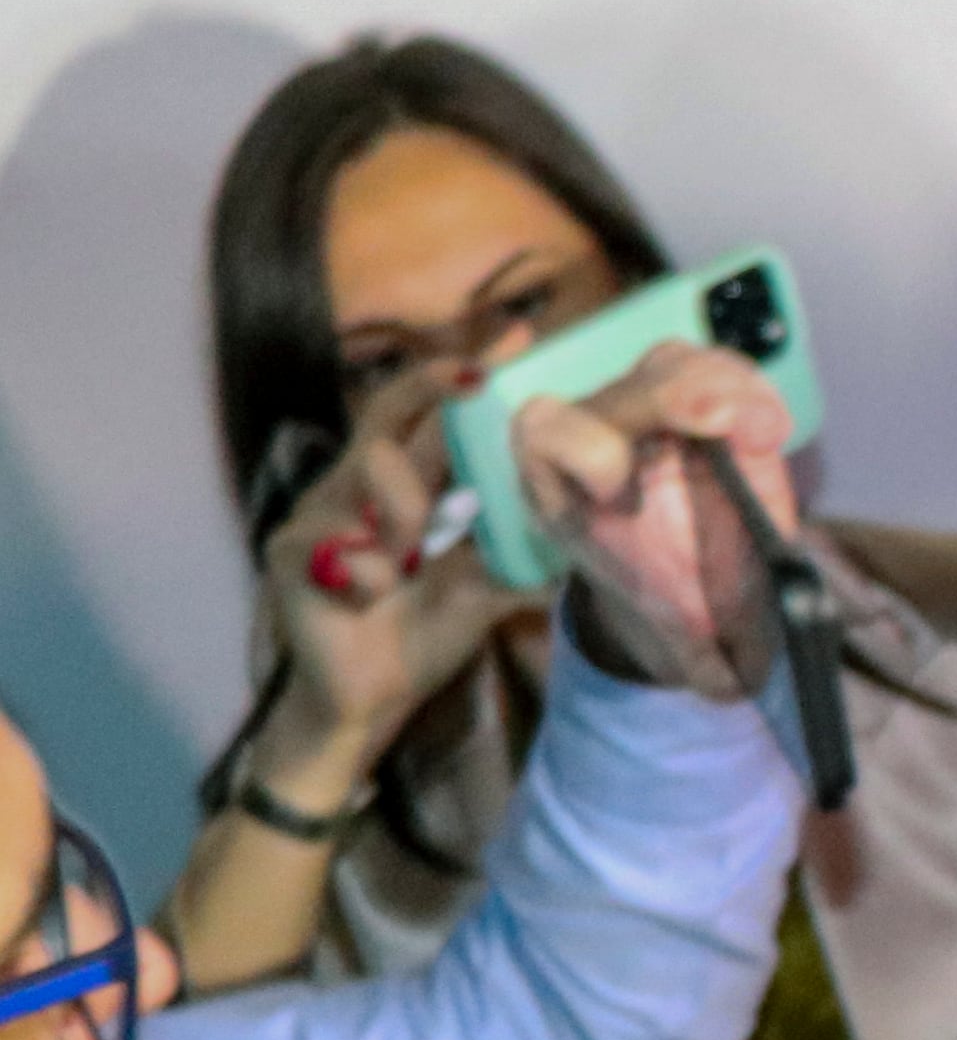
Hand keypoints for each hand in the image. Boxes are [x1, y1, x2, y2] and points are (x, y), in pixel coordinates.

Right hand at [249, 362, 527, 795]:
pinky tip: (375, 595)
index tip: (516, 340)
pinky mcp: (289, 554)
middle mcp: (358, 486)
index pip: (431, 416)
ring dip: (406, 508)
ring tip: (415, 554)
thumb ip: (519, 548)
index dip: (463, 376)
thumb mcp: (485, 586)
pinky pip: (337, 542)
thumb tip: (583, 519)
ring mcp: (318, 514)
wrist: (367, 700)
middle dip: (431, 388)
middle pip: (388, 414)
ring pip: (368, 470)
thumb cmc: (422, 633)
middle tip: (476, 379)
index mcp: (405, 487)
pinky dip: (370, 571)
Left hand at [516, 341, 804, 696]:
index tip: (618, 486)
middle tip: (725, 420)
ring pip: (668, 366)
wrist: (707, 601)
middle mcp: (596, 442)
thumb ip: (701, 651)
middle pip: (621, 392)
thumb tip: (733, 678)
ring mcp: (651, 416)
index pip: (545, 436)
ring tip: (764, 427)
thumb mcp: (690, 649)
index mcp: (563, 494)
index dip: (580, 449)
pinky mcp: (704, 405)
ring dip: (719, 384)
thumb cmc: (689, 623)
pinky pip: (720, 371)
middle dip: (672, 398)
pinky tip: (771, 427)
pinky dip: (751, 389)